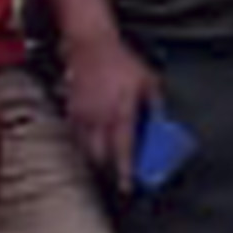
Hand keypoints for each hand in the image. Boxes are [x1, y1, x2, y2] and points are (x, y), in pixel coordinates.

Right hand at [65, 41, 158, 183]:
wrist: (91, 44)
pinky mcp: (71, 110)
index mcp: (120, 113)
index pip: (123, 151)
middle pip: (100, 157)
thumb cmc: (121, 61)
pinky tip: (91, 143)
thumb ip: (155, 106)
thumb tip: (161, 125)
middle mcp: (99, 119)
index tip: (127, 188)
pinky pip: (75, 136)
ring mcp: (82, 116)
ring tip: (105, 162)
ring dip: (96, 159)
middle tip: (117, 175)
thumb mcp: (148, 80)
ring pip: (85, 149)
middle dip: (109, 170)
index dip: (124, 173)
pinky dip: (83, 144)